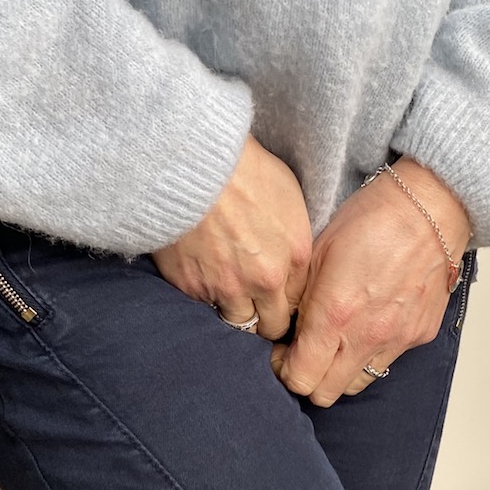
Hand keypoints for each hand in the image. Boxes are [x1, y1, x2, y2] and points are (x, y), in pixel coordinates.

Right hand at [152, 134, 312, 339]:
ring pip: (236, 323)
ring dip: (234, 312)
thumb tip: (288, 259)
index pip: (297, 303)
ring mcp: (227, 288)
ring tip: (227, 294)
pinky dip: (203, 295)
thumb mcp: (289, 197)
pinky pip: (202, 305)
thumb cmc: (244, 169)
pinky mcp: (191, 287)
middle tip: (256, 308)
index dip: (286, 302)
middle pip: (271, 325)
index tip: (277, 298)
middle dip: (266, 320)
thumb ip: (293, 240)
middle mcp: (265, 281)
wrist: (194, 164)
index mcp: (295, 258)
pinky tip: (201, 274)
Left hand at [272, 158, 470, 405]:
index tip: (281, 352)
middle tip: (303, 351)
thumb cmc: (372, 219)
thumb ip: (297, 296)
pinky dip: (371, 353)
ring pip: (357, 384)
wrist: (430, 208)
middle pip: (326, 394)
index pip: (299, 378)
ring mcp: (397, 340)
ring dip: (340, 371)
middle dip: (308, 378)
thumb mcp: (317, 251)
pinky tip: (368, 324)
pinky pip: (387, 361)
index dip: (283, 370)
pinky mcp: (420, 335)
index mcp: (334, 316)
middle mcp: (366, 337)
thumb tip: (283, 324)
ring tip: (336, 341)